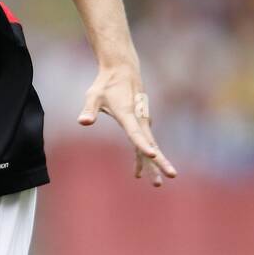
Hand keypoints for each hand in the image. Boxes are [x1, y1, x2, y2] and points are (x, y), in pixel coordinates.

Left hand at [78, 65, 176, 186]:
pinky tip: (138, 174)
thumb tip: (83, 122)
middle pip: (150, 144)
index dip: (143, 144)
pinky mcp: (141, 124)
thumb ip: (89, 110)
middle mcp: (139, 119)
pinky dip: (142, 158)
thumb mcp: (93, 96)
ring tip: (156, 184)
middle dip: (159, 161)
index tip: (152, 155)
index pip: (136, 133)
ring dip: (154, 164)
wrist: (123, 71)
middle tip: (170, 176)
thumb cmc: (106, 84)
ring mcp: (142, 122)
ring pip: (150, 146)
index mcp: (128, 114)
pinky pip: (143, 144)